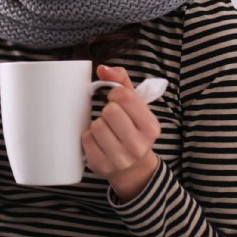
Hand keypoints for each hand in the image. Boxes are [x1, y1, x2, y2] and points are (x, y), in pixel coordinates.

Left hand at [81, 65, 160, 200]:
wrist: (132, 167)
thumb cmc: (131, 127)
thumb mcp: (135, 104)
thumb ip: (121, 80)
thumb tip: (102, 69)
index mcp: (151, 127)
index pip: (124, 96)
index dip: (114, 93)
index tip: (115, 99)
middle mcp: (138, 146)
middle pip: (109, 111)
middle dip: (107, 110)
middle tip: (111, 117)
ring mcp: (120, 159)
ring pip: (96, 126)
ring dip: (97, 124)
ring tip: (106, 130)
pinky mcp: (102, 166)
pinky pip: (86, 140)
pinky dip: (88, 137)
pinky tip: (98, 141)